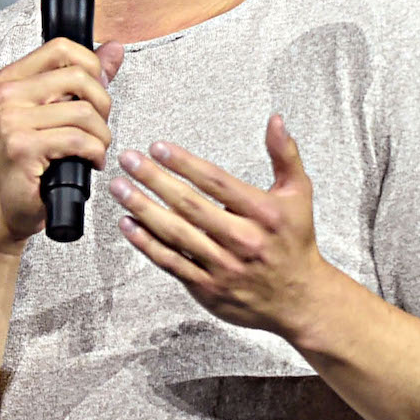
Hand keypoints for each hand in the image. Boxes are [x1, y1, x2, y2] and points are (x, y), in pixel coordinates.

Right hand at [0, 37, 124, 246]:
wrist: (5, 205)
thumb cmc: (30, 161)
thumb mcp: (54, 112)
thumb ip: (84, 79)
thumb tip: (113, 49)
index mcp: (11, 79)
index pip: (61, 48)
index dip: (91, 66)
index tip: (95, 93)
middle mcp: (6, 95)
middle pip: (78, 77)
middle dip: (102, 104)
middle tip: (100, 127)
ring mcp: (11, 121)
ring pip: (83, 112)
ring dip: (101, 135)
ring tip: (96, 149)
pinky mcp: (23, 148)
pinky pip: (78, 140)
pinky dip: (95, 153)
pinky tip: (91, 162)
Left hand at [109, 113, 329, 337]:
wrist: (299, 299)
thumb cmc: (294, 242)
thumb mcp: (299, 194)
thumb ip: (285, 155)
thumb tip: (276, 120)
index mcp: (264, 213)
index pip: (217, 182)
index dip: (185, 163)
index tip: (159, 147)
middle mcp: (242, 240)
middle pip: (190, 206)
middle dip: (154, 180)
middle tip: (129, 160)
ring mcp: (223, 266)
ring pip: (175, 234)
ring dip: (143, 208)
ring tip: (120, 187)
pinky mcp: (207, 287)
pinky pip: (171, 262)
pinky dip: (146, 243)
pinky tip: (127, 224)